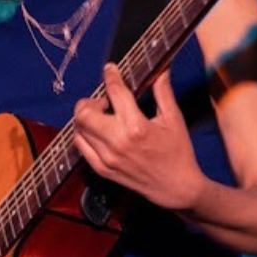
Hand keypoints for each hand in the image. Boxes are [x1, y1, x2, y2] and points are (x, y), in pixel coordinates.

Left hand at [73, 63, 205, 210]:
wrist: (176, 188)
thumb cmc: (178, 153)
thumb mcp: (174, 120)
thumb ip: (163, 92)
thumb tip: (161, 69)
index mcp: (137, 127)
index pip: (115, 92)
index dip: (111, 75)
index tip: (110, 68)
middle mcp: (117, 142)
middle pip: (84, 112)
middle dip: (90, 100)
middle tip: (104, 101)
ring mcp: (107, 158)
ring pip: (79, 129)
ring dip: (86, 117)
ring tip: (102, 116)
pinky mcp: (102, 170)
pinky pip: (81, 146)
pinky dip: (84, 134)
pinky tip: (97, 131)